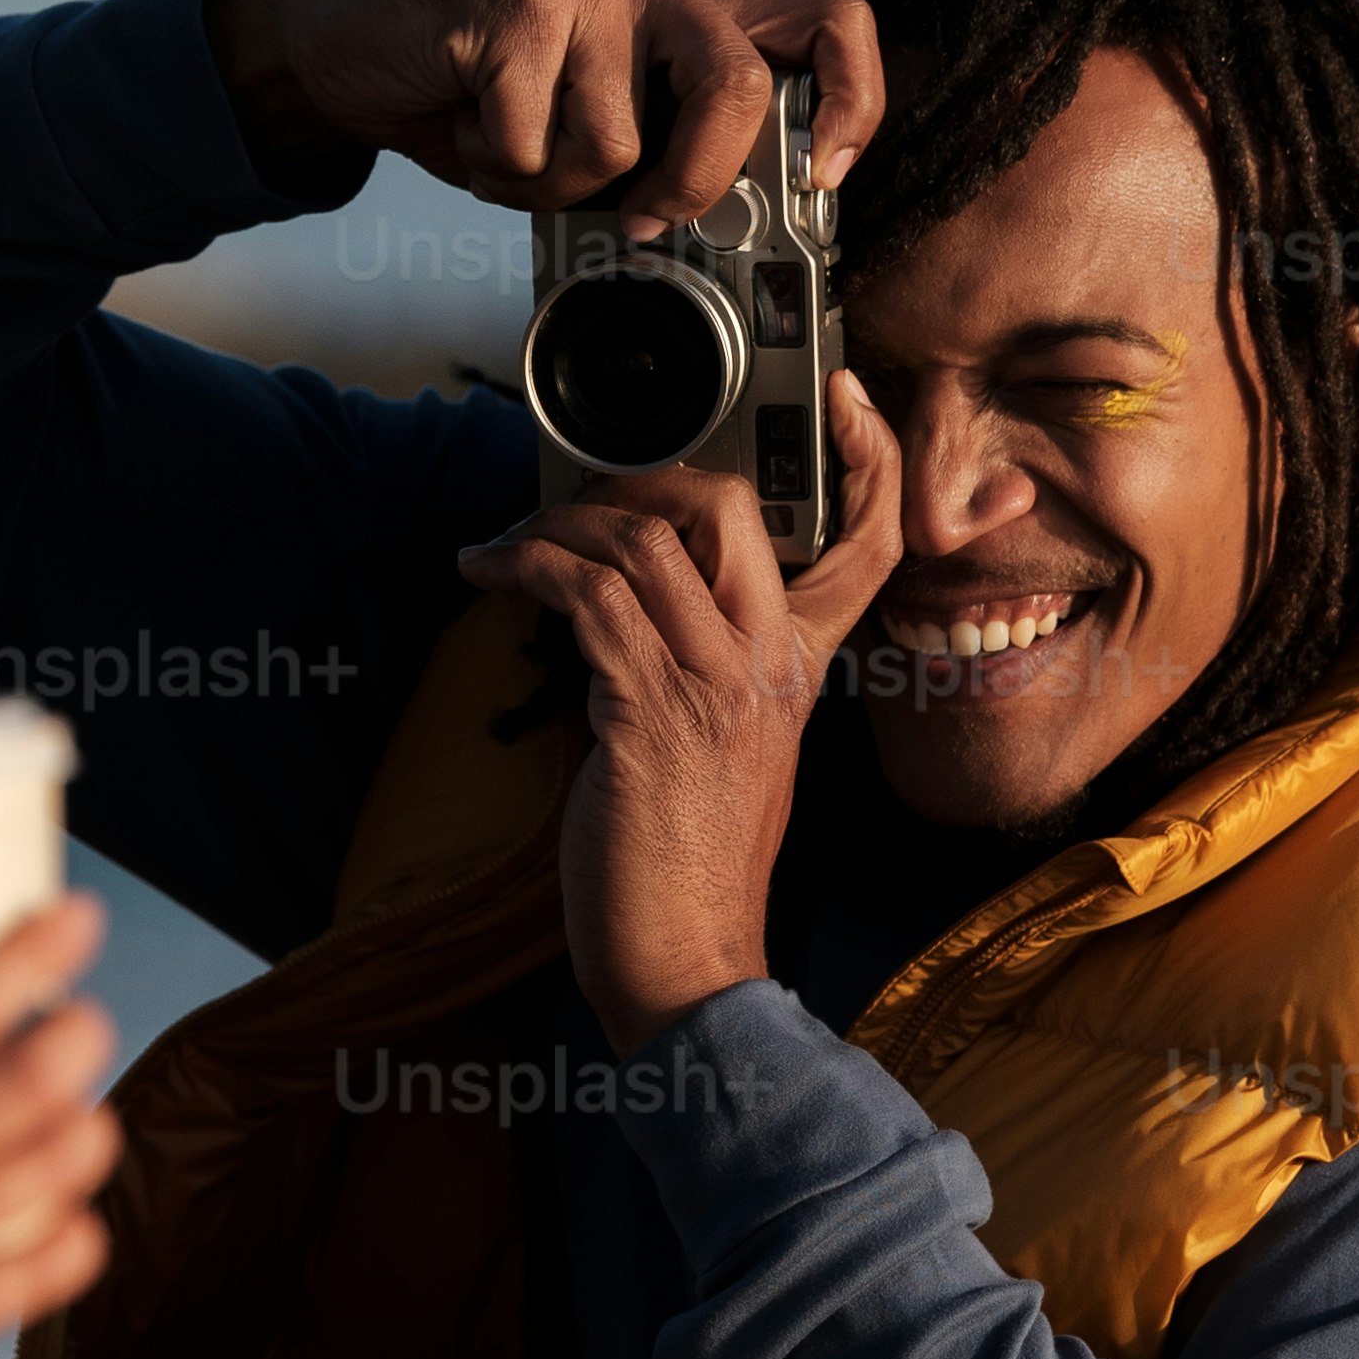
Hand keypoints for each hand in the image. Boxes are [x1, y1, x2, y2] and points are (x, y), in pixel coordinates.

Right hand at [0, 901, 122, 1358]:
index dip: (36, 953)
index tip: (77, 920)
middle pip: (35, 1083)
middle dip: (83, 1036)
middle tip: (81, 1022)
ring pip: (60, 1172)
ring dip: (88, 1128)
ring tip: (77, 1113)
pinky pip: (53, 1271)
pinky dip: (77, 1231)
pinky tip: (63, 1213)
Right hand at [207, 0, 881, 236]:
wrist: (344, 34)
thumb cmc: (478, 90)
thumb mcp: (590, 120)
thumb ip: (660, 152)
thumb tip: (718, 242)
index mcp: (696, 2)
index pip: (831, 26)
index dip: (852, 108)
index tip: (819, 183)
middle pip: (739, 92)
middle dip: (686, 187)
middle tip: (634, 222)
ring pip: (620, 141)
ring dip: (551, 184)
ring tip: (506, 149)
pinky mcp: (518, 2)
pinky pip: (533, 142)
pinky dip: (491, 167)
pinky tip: (463, 126)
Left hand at [462, 384, 907, 1043]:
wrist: (687, 959)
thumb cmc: (690, 864)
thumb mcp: (726, 747)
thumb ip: (704, 669)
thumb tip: (622, 608)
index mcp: (803, 669)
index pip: (868, 543)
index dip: (866, 459)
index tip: (839, 398)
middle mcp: (772, 665)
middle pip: (733, 507)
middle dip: (638, 479)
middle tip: (573, 503)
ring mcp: (718, 685)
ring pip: (643, 543)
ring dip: (552, 528)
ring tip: (505, 548)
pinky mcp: (653, 713)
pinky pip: (588, 598)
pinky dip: (527, 568)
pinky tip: (490, 575)